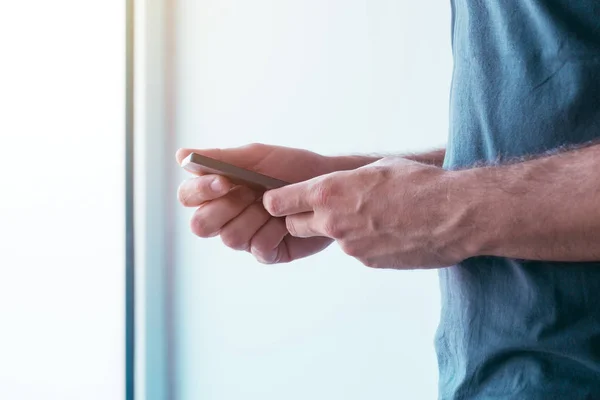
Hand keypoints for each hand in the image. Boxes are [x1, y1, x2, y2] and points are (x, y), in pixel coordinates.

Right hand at [176, 143, 336, 263]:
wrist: (328, 183)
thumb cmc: (291, 167)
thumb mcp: (257, 157)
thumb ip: (221, 158)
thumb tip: (181, 156)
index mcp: (217, 191)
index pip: (187, 196)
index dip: (200, 192)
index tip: (224, 181)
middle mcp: (226, 216)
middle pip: (200, 225)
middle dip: (226, 208)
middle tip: (253, 194)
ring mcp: (246, 235)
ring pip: (230, 238)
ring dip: (255, 218)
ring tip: (275, 206)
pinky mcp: (267, 252)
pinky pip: (259, 248)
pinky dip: (275, 232)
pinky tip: (287, 222)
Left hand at [262, 157, 469, 268]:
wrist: (454, 214)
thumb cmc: (419, 183)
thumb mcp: (378, 168)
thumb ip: (350, 181)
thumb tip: (344, 186)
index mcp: (330, 191)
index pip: (281, 201)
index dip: (276, 201)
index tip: (273, 202)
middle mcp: (333, 221)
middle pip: (296, 225)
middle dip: (302, 218)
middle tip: (322, 209)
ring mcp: (349, 246)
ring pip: (331, 238)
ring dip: (342, 229)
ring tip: (375, 217)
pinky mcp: (368, 262)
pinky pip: (357, 250)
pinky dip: (366, 242)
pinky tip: (389, 231)